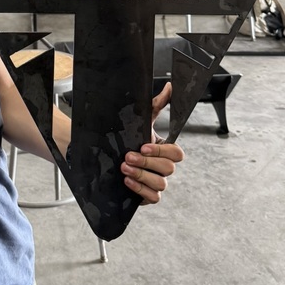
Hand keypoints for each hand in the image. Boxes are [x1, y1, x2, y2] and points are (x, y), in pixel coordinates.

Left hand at [121, 82, 183, 201]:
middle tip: (128, 156)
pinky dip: (140, 190)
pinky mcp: (148, 196)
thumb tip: (170, 86)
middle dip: (146, 163)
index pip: (177, 154)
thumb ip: (157, 104)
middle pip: (168, 169)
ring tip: (124, 168)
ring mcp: (157, 183)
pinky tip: (127, 181)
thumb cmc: (129, 138)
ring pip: (160, 184)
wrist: (108, 156)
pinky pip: (153, 197)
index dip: (161, 152)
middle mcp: (164, 168)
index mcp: (165, 150)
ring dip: (142, 175)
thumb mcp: (142, 120)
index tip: (143, 146)